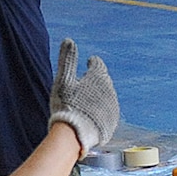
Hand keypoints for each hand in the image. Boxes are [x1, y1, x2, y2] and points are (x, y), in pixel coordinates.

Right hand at [49, 38, 119, 152]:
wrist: (75, 135)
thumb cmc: (66, 105)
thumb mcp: (64, 80)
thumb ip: (67, 59)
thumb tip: (69, 40)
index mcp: (98, 77)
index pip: (98, 64)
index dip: (93, 63)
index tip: (90, 61)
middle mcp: (109, 90)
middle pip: (104, 80)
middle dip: (97, 78)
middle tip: (91, 79)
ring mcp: (112, 106)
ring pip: (107, 96)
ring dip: (100, 95)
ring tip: (91, 97)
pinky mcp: (112, 121)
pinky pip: (108, 112)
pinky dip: (101, 110)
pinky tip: (94, 113)